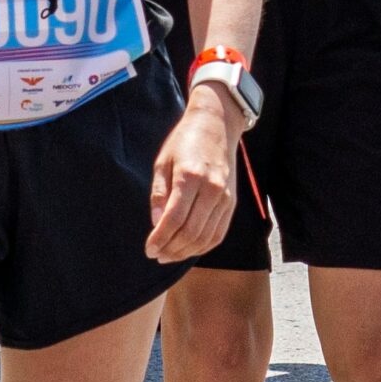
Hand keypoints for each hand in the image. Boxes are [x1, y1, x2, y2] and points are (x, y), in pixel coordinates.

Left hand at [146, 88, 236, 261]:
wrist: (216, 126)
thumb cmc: (184, 142)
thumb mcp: (162, 162)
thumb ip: (159, 193)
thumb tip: (156, 223)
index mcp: (189, 176)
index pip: (174, 218)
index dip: (160, 238)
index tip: (148, 249)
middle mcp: (211, 189)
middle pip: (190, 232)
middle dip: (171, 249)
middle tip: (156, 255)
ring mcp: (225, 197)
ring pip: (206, 237)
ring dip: (186, 252)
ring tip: (169, 255)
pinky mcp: (232, 203)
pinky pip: (219, 233)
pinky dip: (203, 246)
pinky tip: (188, 250)